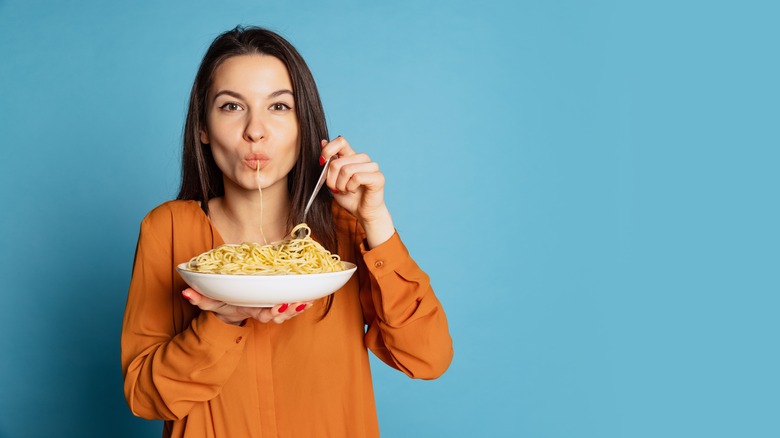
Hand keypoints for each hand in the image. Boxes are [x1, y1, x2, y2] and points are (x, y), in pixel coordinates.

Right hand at [182, 288, 311, 324]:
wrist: (231, 302)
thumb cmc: (223, 301)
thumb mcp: (210, 301)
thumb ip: (199, 297)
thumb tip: (185, 291)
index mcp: (252, 309)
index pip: (264, 314)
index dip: (273, 313)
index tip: (279, 307)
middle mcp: (265, 309)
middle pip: (281, 314)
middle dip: (291, 310)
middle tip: (299, 303)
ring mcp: (272, 305)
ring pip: (290, 309)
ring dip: (300, 305)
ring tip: (309, 300)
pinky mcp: (280, 297)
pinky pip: (294, 300)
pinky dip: (305, 297)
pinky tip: (314, 293)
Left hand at [320, 136, 394, 246]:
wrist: (362, 212)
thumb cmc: (349, 196)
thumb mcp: (333, 179)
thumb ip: (329, 162)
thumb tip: (323, 142)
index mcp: (352, 156)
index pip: (340, 141)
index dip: (328, 150)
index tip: (322, 163)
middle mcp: (363, 158)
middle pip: (337, 162)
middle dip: (331, 179)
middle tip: (336, 188)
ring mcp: (372, 167)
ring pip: (346, 170)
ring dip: (341, 185)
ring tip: (346, 190)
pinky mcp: (378, 177)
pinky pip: (356, 177)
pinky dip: (350, 187)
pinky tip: (354, 191)